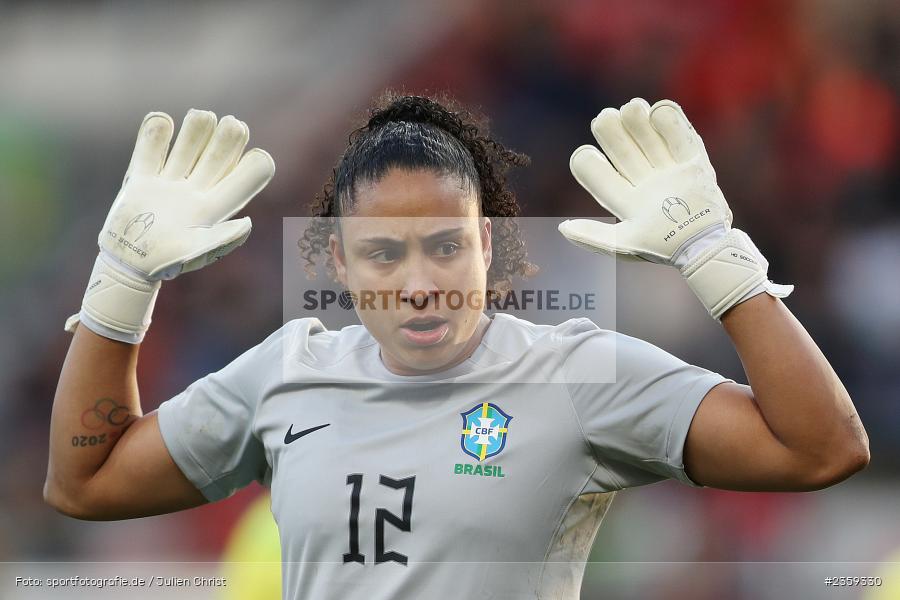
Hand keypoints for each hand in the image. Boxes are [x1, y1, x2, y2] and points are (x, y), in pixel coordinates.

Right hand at [65, 110, 274, 341]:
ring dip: (199, 125)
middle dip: (230, 135)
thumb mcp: (197, 253)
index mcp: (216, 205)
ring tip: (201, 117)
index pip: (247, 177)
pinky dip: (156, 128)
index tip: (253, 156)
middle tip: (230, 124)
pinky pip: (151, 144)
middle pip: (221, 151)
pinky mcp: (142, 177)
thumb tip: (247, 222)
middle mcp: (197, 189)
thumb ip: (223, 238)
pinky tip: (163, 122)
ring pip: (191, 141)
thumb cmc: (166, 263)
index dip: (255, 163)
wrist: (127, 264)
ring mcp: (170, 181)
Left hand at [559, 98, 790, 318]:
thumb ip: (593, 238)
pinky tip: (658, 110)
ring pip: (648, 137)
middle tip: (605, 118)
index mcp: (625, 201)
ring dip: (638, 120)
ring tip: (632, 108)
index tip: (584, 154)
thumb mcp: (624, 245)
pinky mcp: (693, 161)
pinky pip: (680, 135)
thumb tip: (562, 228)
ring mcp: (668, 170)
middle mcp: (644, 182)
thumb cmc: (662, 248)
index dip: (588, 162)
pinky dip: (669, 119)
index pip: (599, 175)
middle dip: (612, 132)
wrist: (705, 245)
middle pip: (622, 150)